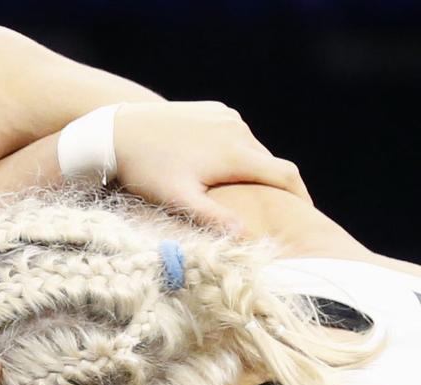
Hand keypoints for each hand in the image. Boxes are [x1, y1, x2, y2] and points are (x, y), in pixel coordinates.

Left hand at [114, 100, 310, 231]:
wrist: (118, 129)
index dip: (300, 198)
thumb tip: (247, 236)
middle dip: (271, 189)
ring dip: (249, 171)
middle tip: (270, 214)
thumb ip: (213, 218)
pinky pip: (233, 135)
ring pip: (250, 149)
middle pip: (267, 164)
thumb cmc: (146, 169)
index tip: (306, 217)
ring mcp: (226, 116)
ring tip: (240, 196)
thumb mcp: (178, 199)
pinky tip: (216, 170)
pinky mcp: (213, 109)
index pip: (285, 176)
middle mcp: (239, 130)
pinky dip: (233, 154)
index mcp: (237, 153)